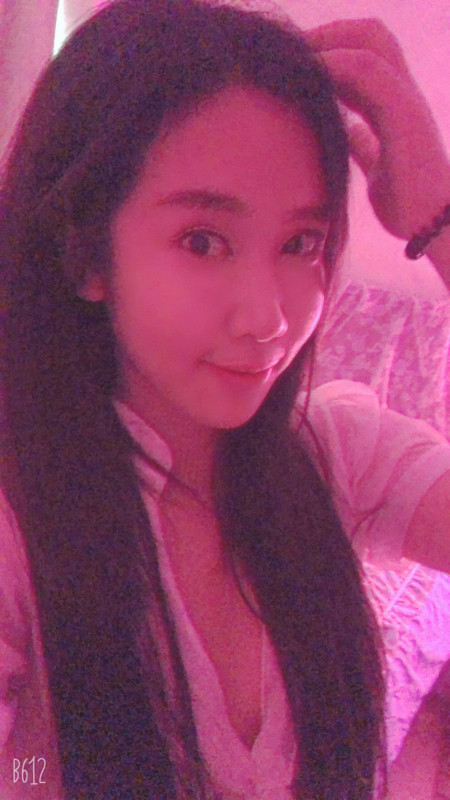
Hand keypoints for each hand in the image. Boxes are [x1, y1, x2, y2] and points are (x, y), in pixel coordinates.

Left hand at [305, 19, 449, 241]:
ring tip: (295, 52)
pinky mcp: (404, 113)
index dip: (333, 48)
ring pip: (372, 41)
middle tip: (290, 47)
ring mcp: (406, 100)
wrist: (434, 225)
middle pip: (371, 35)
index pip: (366, 55)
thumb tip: (350, 132)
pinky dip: (336, 64)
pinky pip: (369, 70)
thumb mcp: (377, 167)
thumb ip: (364, 145)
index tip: (296, 59)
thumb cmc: (408, 203)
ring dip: (329, 40)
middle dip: (329, 32)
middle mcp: (403, 94)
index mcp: (395, 105)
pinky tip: (309, 73)